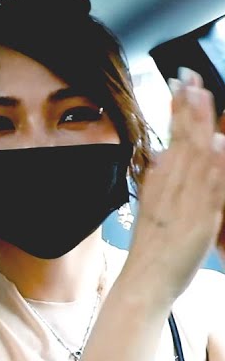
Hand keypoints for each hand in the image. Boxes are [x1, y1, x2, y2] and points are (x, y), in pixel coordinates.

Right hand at [125, 68, 224, 302]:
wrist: (145, 283)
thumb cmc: (152, 251)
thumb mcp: (151, 207)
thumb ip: (158, 180)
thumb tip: (161, 154)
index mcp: (160, 184)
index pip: (170, 138)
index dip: (176, 108)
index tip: (180, 82)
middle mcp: (171, 188)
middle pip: (181, 140)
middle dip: (187, 107)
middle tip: (190, 77)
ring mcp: (186, 202)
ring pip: (195, 156)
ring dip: (199, 124)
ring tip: (201, 96)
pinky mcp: (200, 219)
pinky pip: (210, 187)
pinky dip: (212, 164)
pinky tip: (215, 143)